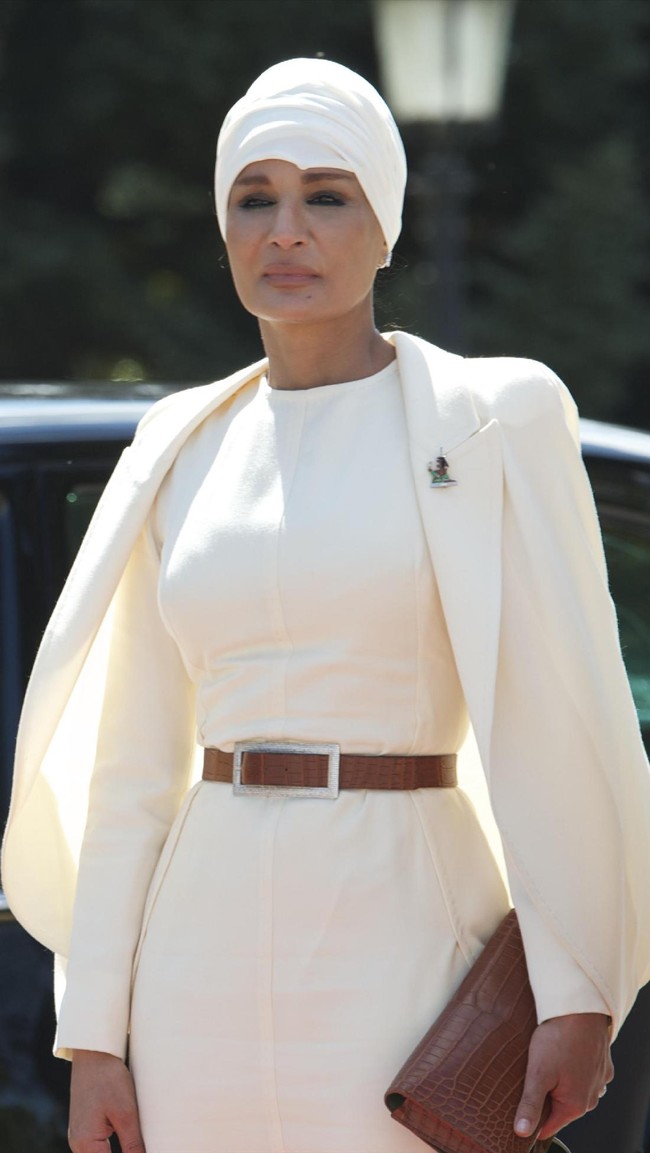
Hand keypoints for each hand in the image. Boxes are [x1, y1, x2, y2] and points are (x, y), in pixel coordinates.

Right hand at [68, 1049, 145, 1152]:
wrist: (93, 1053)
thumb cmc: (108, 1079)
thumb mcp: (126, 1113)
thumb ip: (133, 1145)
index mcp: (85, 1145)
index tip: (144, 1151)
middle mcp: (78, 1145)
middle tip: (143, 1146)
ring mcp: (80, 1137)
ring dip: (121, 1152)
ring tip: (138, 1145)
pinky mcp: (85, 1127)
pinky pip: (99, 1148)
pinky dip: (112, 1149)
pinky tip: (129, 1143)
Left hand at [514, 1012, 612, 1140]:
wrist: (581, 1008)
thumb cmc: (559, 1038)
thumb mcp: (538, 1073)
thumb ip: (530, 1104)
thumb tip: (521, 1131)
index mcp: (576, 1105)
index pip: (549, 1126)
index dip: (532, 1119)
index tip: (520, 1105)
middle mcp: (592, 1097)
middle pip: (560, 1107)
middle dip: (546, 1096)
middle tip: (534, 1074)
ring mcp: (599, 1081)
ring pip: (573, 1090)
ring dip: (560, 1081)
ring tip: (548, 1061)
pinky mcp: (602, 1064)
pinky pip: (585, 1074)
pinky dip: (574, 1068)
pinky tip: (564, 1054)